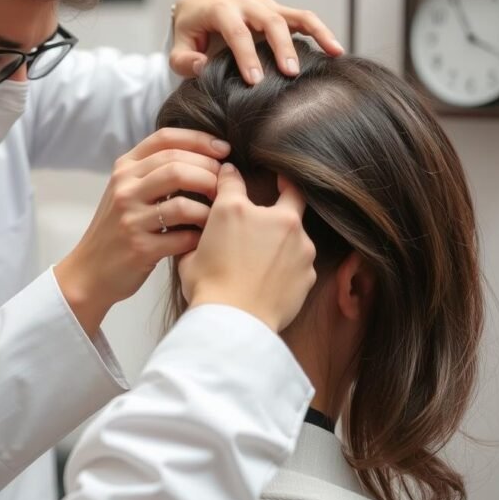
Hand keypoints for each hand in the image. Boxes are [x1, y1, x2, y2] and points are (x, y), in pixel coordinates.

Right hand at [55, 129, 231, 336]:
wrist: (90, 270)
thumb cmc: (118, 228)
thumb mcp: (127, 190)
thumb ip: (153, 170)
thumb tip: (205, 153)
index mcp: (124, 168)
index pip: (165, 139)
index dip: (200, 140)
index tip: (224, 150)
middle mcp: (124, 189)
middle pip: (177, 166)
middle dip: (210, 173)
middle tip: (226, 184)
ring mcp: (130, 218)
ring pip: (182, 203)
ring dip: (209, 208)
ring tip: (219, 213)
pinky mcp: (139, 247)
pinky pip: (182, 237)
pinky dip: (199, 236)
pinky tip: (204, 238)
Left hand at [169, 0, 344, 85]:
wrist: (199, 7)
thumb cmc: (190, 32)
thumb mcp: (178, 48)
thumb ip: (184, 61)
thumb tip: (202, 67)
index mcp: (220, 10)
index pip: (236, 32)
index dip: (246, 56)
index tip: (255, 81)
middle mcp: (247, 4)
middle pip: (270, 21)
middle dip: (281, 47)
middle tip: (289, 75)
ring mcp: (265, 6)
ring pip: (295, 15)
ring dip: (316, 33)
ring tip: (333, 53)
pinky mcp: (278, 12)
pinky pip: (303, 19)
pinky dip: (321, 32)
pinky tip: (335, 51)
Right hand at [178, 165, 316, 332]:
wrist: (234, 323)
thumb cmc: (208, 289)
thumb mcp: (189, 254)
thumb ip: (201, 232)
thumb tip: (201, 224)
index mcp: (237, 210)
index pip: (233, 180)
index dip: (230, 176)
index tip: (231, 176)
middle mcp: (275, 220)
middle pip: (291, 193)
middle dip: (287, 187)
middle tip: (281, 185)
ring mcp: (299, 246)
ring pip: (296, 232)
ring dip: (285, 237)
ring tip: (267, 253)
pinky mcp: (308, 271)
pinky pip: (300, 261)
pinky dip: (289, 264)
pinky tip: (274, 277)